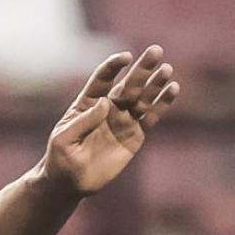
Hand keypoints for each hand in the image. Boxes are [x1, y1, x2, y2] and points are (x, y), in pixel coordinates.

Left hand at [42, 46, 179, 196]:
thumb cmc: (60, 159)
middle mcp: (108, 107)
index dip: (113, 67)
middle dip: (142, 68)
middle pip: (128, 84)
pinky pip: (151, 117)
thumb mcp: (64, 139)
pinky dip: (162, 104)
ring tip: (166, 70)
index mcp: (88, 103)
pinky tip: (173, 89)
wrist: (70, 183)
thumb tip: (105, 103)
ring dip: (155, 83)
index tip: (125, 57)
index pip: (102, 79)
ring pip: (143, 97)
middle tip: (156, 51)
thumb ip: (84, 121)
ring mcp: (123, 120)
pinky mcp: (135, 135)